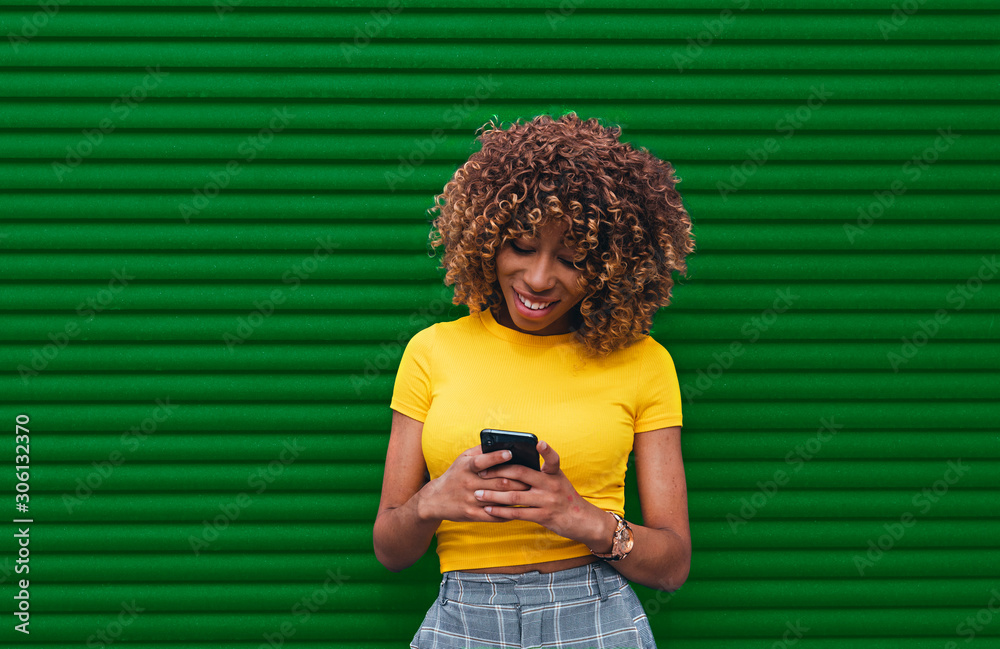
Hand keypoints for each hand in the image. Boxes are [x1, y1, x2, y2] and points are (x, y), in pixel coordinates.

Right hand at [417, 444, 530, 523]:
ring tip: (530, 492)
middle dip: (517, 480)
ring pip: (499, 499)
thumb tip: (499, 442)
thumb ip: (480, 450)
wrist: (436, 500)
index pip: (482, 461)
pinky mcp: (472, 515)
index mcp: (466, 467)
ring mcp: (470, 500)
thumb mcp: (462, 459)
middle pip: (498, 482)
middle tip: (532, 478)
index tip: (510, 453)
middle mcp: (468, 483)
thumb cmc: (455, 475)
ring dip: (516, 496)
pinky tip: (518, 509)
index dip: (496, 457)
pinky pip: (494, 515)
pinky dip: (508, 512)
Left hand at [473, 440, 609, 546]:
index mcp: (555, 473)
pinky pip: (517, 513)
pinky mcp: (544, 516)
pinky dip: (501, 511)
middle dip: (498, 472)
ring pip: (515, 496)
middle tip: (481, 472)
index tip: (538, 443)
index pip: (552, 458)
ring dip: (493, 495)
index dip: (546, 450)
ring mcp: (548, 501)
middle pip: (521, 474)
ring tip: (478, 493)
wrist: (582, 521)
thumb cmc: (564, 498)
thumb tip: (514, 467)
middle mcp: (552, 485)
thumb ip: (541, 473)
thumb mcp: (558, 481)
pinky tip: (489, 509)